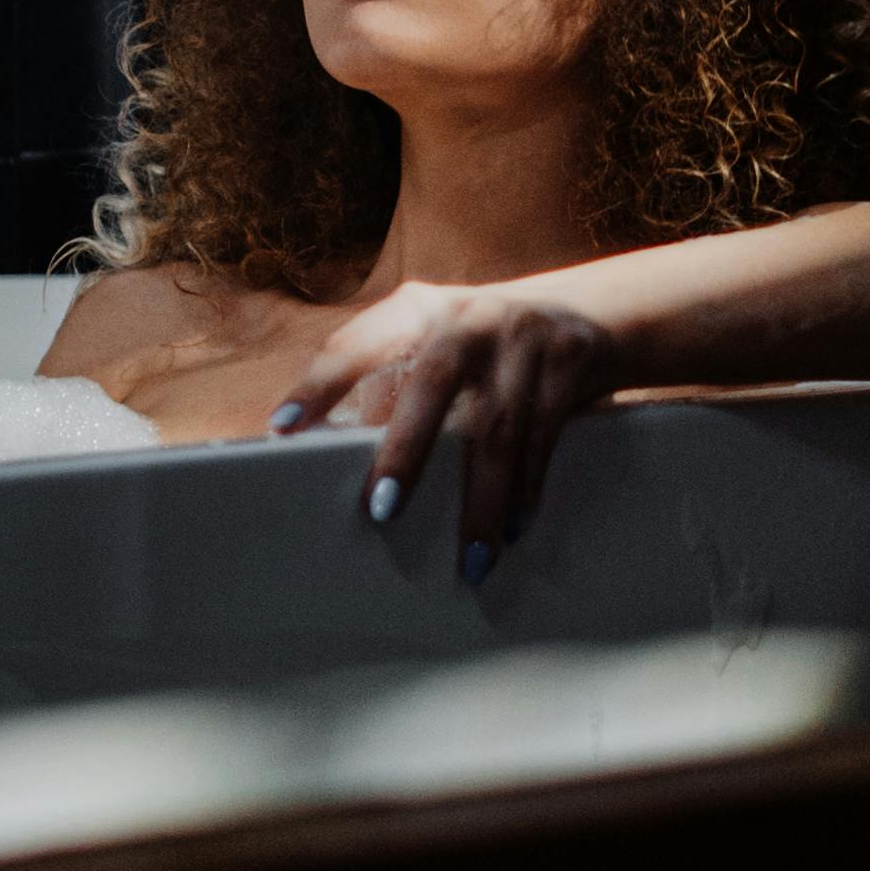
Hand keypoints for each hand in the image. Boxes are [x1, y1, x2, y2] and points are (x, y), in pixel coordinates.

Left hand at [270, 280, 616, 578]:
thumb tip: (326, 460)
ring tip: (470, 561)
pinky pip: (544, 436)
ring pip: (497, 427)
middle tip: (380, 511)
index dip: (318, 385)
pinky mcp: (570, 359)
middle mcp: (465, 317)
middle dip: (405, 452)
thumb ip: (388, 387)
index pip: (355, 344)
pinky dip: (527, 489)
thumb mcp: (435, 347)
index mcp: (415, 311)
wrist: (588, 309)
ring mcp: (521, 336)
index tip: (281, 429)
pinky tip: (513, 531)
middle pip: (430, 385)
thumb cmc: (483, 346)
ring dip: (481, 501)